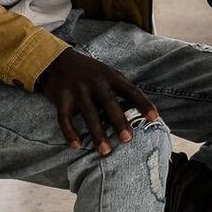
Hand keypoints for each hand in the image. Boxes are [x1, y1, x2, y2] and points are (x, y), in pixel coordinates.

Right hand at [38, 48, 158, 155]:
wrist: (57, 60)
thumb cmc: (90, 72)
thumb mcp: (108, 74)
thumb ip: (121, 90)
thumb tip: (141, 111)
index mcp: (111, 76)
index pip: (131, 91)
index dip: (143, 104)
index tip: (154, 118)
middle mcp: (95, 82)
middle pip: (109, 103)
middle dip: (119, 121)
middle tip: (127, 139)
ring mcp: (77, 89)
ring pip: (89, 114)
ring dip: (97, 133)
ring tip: (105, 150)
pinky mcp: (61, 97)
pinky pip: (64, 118)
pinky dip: (69, 133)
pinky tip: (76, 146)